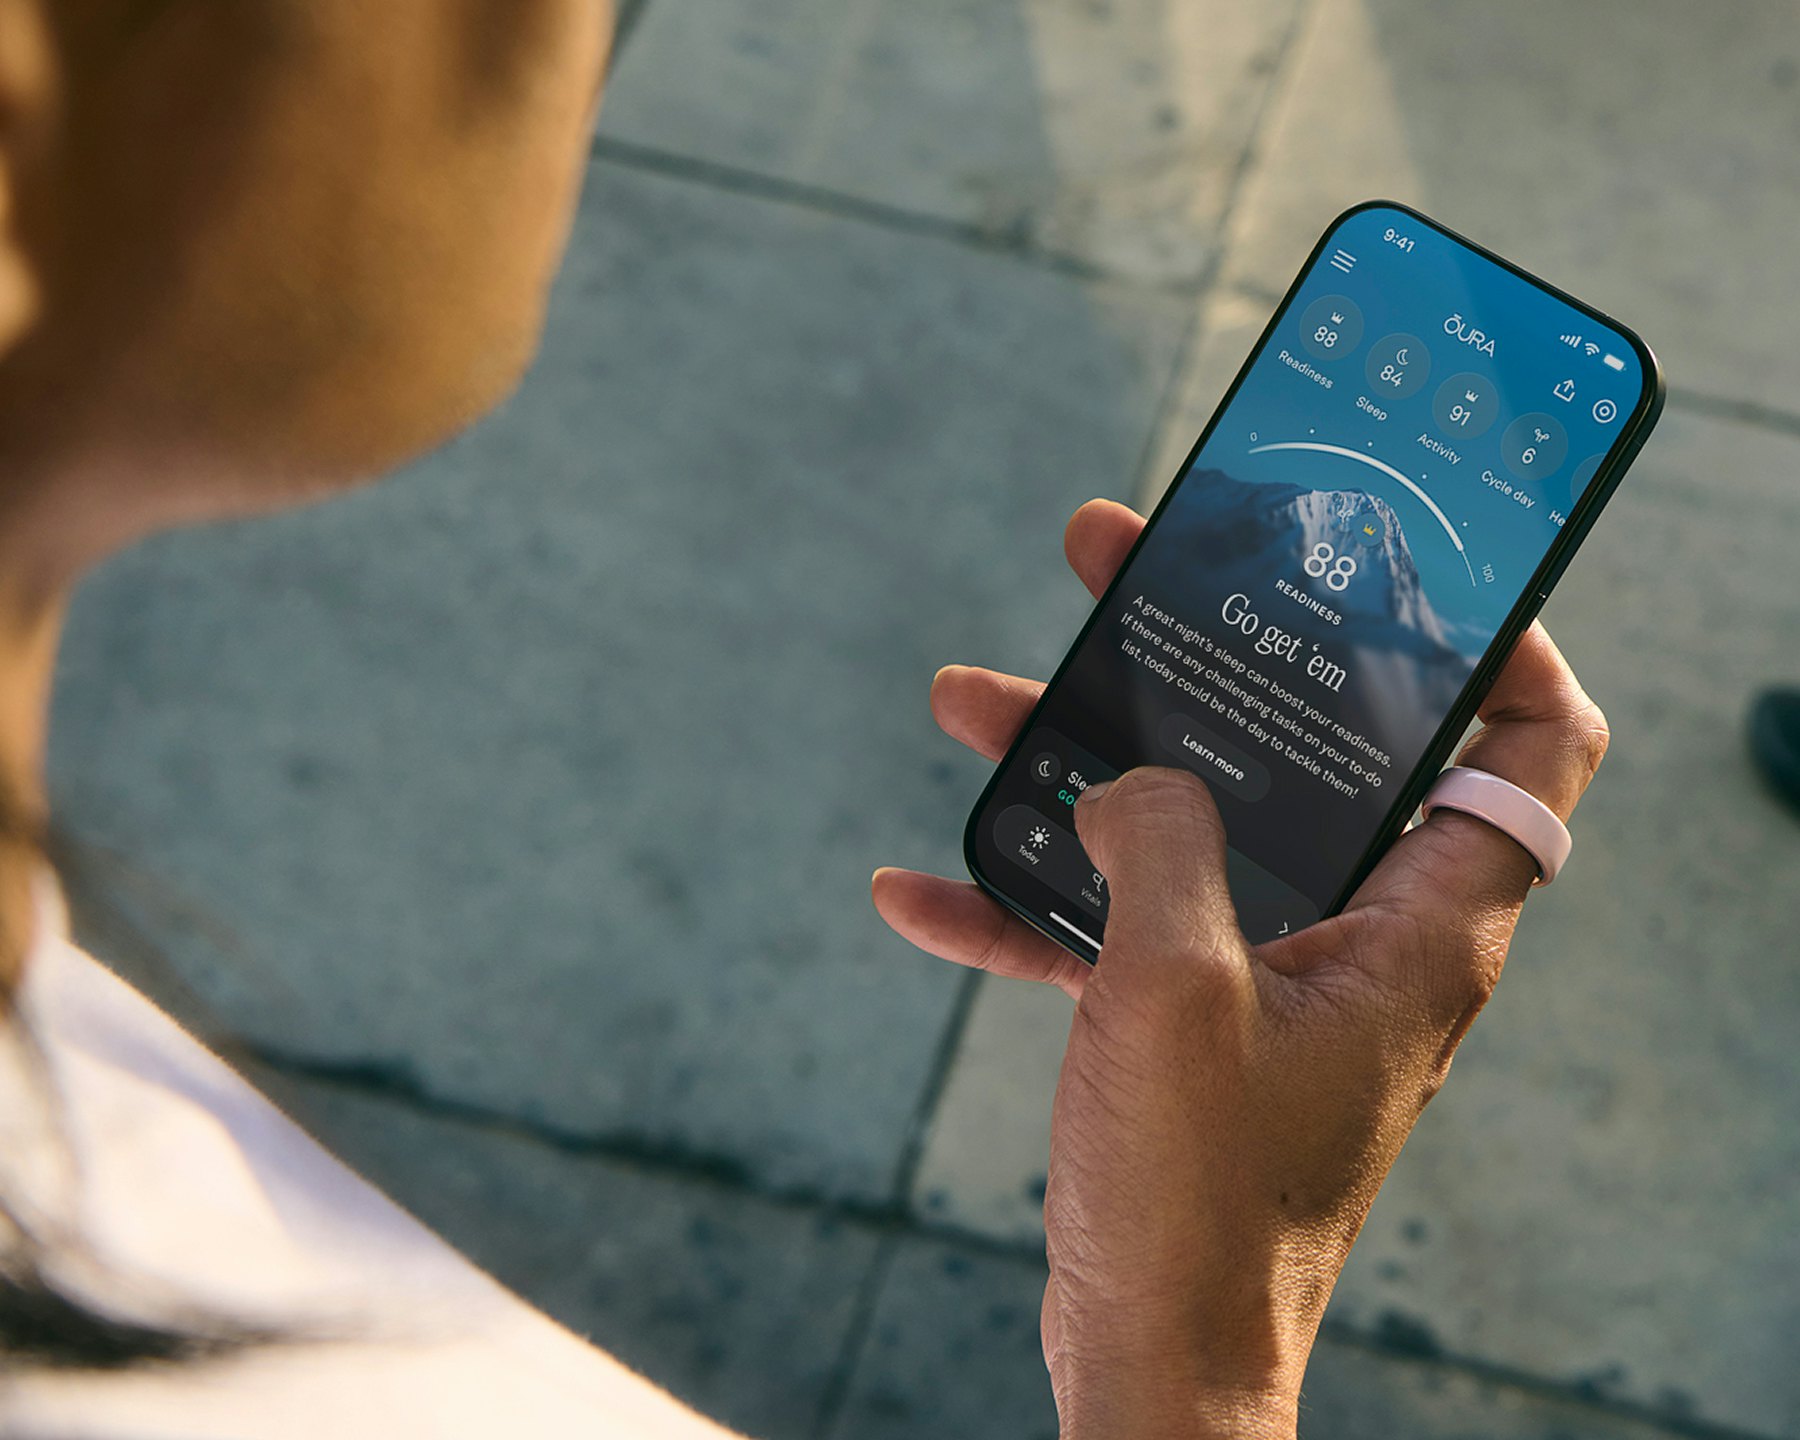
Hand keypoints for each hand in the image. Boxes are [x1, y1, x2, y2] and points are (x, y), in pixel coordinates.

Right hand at [873, 499, 1609, 1438]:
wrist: (1149, 1359)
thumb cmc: (1198, 1200)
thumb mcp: (1177, 992)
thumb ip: (1166, 847)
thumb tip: (1133, 782)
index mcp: (1419, 924)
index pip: (1530, 747)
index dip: (1498, 641)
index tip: (1403, 569)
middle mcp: (1361, 937)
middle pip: (1314, 749)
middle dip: (1214, 653)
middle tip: (1122, 568)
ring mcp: (1270, 979)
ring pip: (1192, 825)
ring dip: (1083, 764)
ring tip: (974, 701)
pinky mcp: (1190, 1025)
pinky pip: (1113, 931)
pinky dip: (1028, 906)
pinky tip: (918, 892)